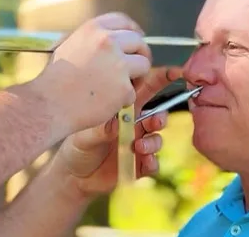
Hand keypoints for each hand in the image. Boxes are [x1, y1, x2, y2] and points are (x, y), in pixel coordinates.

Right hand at [34, 12, 151, 135]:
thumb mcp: (71, 46)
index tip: (139, 38)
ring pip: (144, 65)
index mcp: (93, 29)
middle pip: (139, 43)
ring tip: (120, 87)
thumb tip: (118, 38)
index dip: (134, 30)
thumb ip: (94, 40)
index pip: (123, 21)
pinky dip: (124, 99)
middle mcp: (107, 42)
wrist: (49, 105)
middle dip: (140, 55)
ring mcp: (117, 64)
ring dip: (137, 77)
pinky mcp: (123, 87)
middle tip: (135, 69)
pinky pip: (133, 91)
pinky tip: (107, 102)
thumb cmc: (56, 80)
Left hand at [52, 67, 182, 196]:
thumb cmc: (78, 145)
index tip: (174, 72)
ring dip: (153, 142)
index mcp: (125, 109)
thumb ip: (101, 129)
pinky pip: (154, 163)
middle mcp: (136, 125)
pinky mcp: (140, 165)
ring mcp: (139, 144)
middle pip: (158, 116)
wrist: (74, 175)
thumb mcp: (84, 134)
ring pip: (157, 139)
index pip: (146, 89)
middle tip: (154, 122)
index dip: (162, 79)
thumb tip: (117, 123)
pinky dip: (152, 162)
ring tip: (139, 146)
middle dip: (161, 118)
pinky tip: (143, 162)